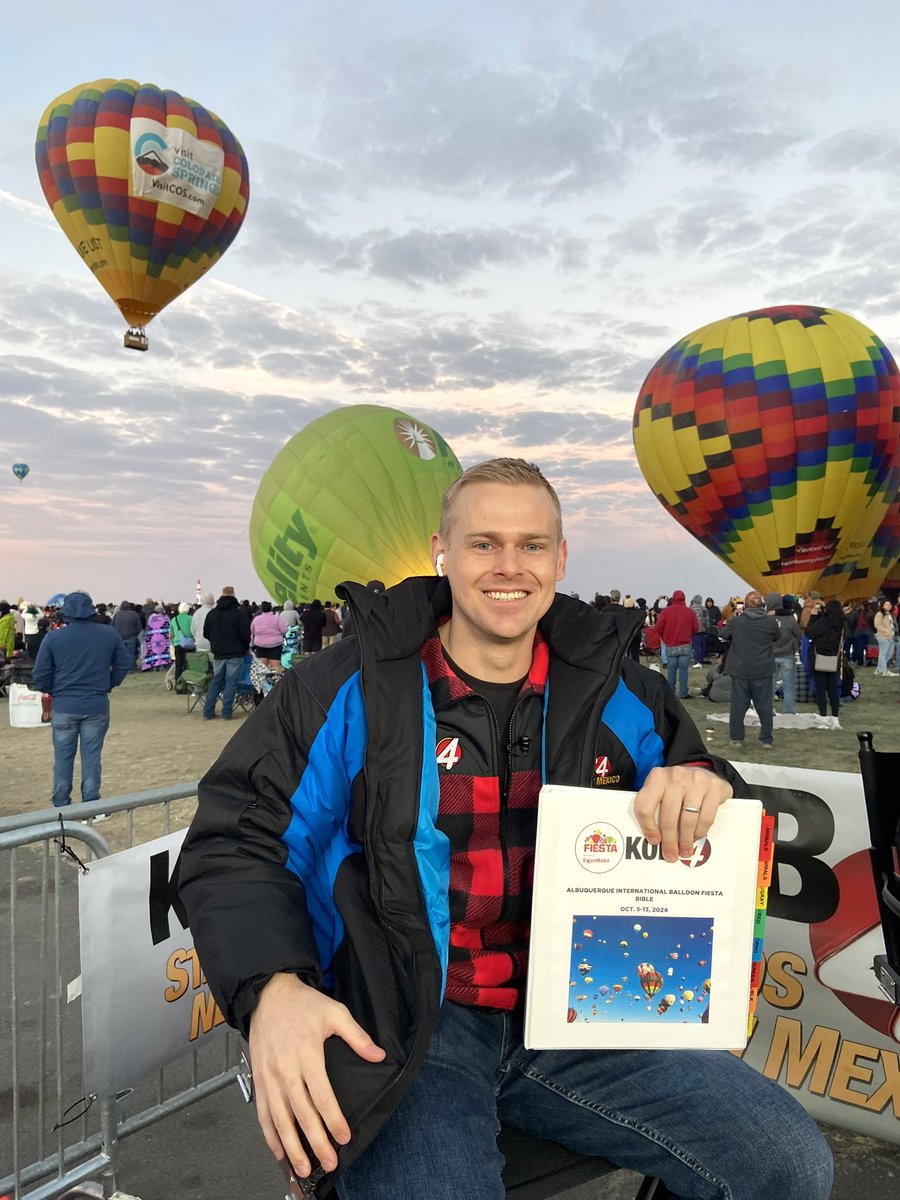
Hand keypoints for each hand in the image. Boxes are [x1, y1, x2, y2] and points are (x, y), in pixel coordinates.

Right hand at [248, 973, 385, 1178]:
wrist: (269, 994)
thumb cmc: (304, 1004)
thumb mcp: (335, 1013)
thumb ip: (357, 1036)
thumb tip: (378, 1055)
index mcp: (306, 1053)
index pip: (322, 1095)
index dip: (333, 1119)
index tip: (344, 1137)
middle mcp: (285, 1069)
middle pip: (301, 1113)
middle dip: (315, 1142)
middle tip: (328, 1163)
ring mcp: (269, 1077)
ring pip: (279, 1119)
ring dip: (291, 1147)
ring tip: (303, 1169)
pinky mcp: (258, 1080)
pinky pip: (263, 1114)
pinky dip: (270, 1136)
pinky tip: (279, 1151)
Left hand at [633, 765, 732, 862]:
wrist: (703, 772)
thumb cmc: (677, 787)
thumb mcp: (660, 790)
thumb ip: (652, 807)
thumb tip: (652, 838)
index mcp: (656, 777)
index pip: (645, 806)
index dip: (647, 827)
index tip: (654, 841)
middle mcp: (675, 776)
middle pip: (668, 817)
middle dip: (669, 841)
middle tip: (671, 855)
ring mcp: (696, 781)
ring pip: (688, 820)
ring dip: (686, 840)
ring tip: (685, 850)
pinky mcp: (714, 788)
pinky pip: (706, 818)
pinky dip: (700, 832)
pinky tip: (696, 837)